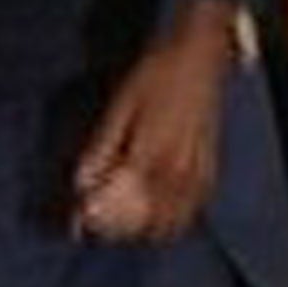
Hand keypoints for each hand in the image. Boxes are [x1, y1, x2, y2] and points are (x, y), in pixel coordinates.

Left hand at [73, 0, 234, 242]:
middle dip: (116, 230)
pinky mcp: (210, 172)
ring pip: (169, 226)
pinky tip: (152, 215)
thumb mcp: (121, 104)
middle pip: (143, 224)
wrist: (200, 55)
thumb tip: (80, 183)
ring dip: (142, 231)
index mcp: (151, 156)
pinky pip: (190, 214)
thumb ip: (102, 147)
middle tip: (93, 220)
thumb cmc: (156, 74)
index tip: (77, 222)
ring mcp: (198, 176)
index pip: (119, 208)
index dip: (95, 219)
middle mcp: (177, 174)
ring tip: (119, 220)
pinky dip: (169, 224)